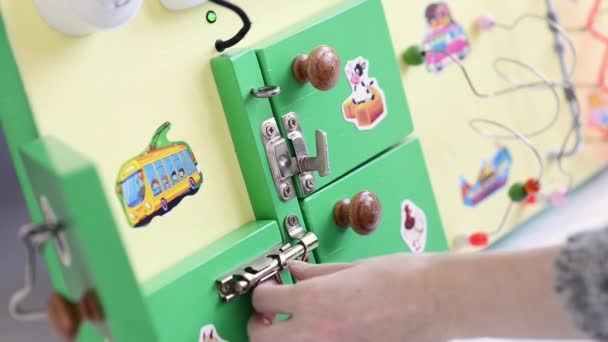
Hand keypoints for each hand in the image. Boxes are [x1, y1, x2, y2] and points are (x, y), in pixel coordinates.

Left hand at [247, 254, 443, 341]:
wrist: (438, 300)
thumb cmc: (403, 278)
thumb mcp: (351, 267)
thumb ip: (315, 273)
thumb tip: (294, 273)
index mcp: (315, 299)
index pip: (264, 299)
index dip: (261, 291)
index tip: (268, 288)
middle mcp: (317, 332)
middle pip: (260, 337)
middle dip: (259, 324)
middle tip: (270, 312)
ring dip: (280, 338)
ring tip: (290, 325)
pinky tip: (320, 331)